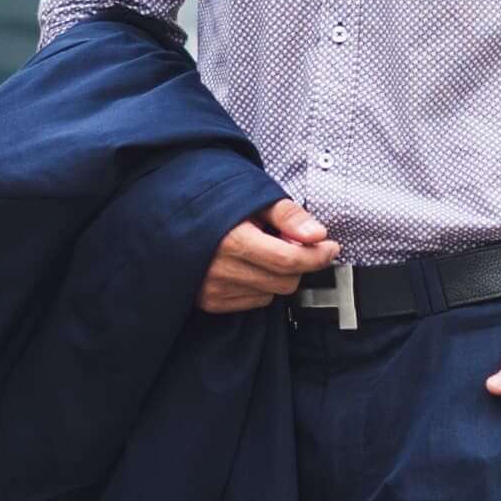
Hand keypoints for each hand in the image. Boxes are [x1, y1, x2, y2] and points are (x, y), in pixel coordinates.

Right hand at [198, 197, 340, 315]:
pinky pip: (253, 302)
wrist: (170, 214)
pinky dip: (260, 286)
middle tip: (291, 243)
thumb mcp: (253, 197)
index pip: (289, 260)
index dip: (317, 255)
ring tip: (263, 251)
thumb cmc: (214, 201)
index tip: (330, 246)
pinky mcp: (209, 301)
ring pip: (272, 294)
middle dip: (298, 264)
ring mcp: (213, 289)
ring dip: (278, 276)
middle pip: (285, 281)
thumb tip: (318, 235)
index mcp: (232, 240)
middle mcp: (221, 270)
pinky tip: (248, 265)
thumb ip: (288, 216)